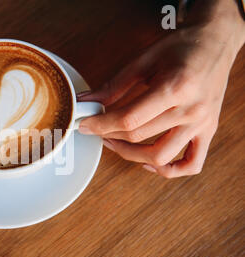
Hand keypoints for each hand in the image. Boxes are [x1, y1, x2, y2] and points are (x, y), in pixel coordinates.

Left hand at [78, 1, 244, 177]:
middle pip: (139, 137)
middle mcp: (191, 109)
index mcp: (175, 87)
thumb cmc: (182, 46)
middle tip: (96, 128)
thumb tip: (87, 100)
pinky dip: (169, 170)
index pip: (128, 119)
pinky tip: (149, 163)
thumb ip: (115, 84)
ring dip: (130, 155)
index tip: (84, 125)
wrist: (217, 41)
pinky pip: (192, 163)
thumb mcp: (145, 60)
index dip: (101, 125)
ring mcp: (202, 123)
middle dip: (109, 135)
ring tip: (115, 142)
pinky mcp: (209, 131)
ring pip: (160, 156)